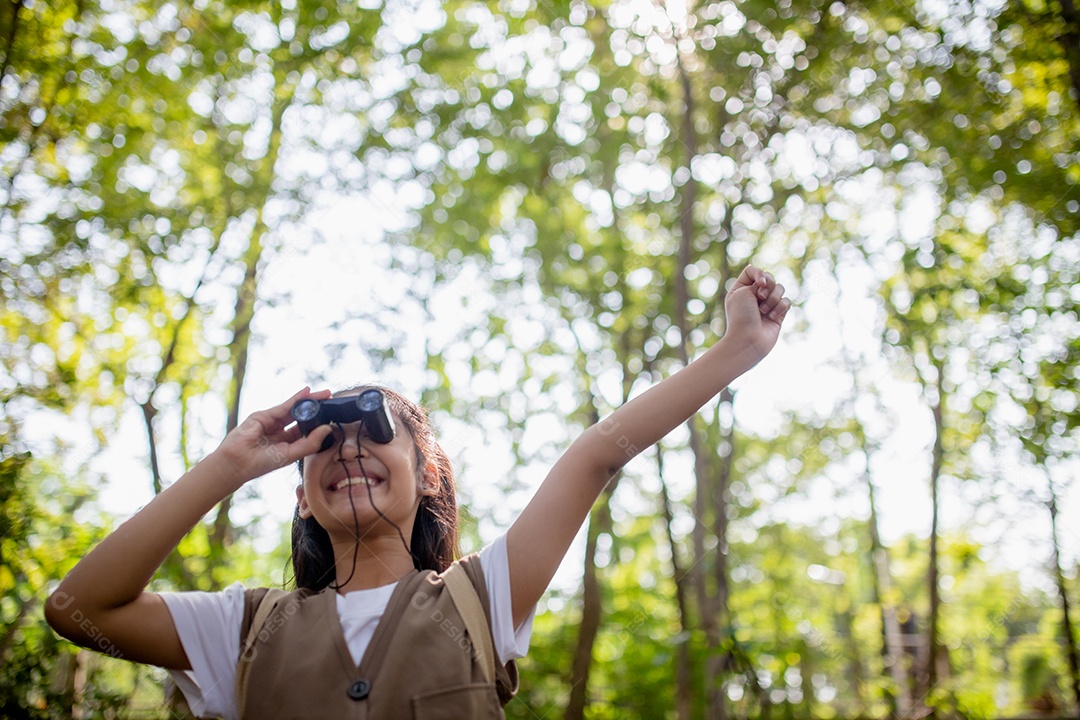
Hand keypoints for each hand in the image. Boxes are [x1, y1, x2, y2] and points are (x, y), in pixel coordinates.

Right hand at [207, 387, 333, 488]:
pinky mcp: (265, 415)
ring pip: (295, 409)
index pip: (306, 431)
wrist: (236, 462)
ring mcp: (273, 423)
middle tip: (332, 400)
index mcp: (288, 444)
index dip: (319, 424)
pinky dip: (297, 398)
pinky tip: (308, 392)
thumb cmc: (261, 463)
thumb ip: (310, 443)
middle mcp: (281, 432)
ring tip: (326, 394)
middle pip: (303, 418)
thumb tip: (327, 430)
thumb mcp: (290, 454)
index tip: (334, 417)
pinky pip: (285, 406)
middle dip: (317, 409)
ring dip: (310, 401)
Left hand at [724, 265, 790, 362]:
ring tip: (763, 311)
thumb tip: (769, 283)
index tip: (759, 284)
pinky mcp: (778, 314)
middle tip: (760, 297)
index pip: (753, 270)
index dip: (759, 274)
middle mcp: (754, 295)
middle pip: (769, 277)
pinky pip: (786, 301)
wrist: (748, 340)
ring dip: (773, 298)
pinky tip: (771, 317)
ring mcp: (766, 304)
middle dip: (768, 286)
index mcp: (741, 288)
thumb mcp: (742, 291)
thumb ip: (758, 281)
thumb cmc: (741, 316)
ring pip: (780, 288)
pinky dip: (780, 308)